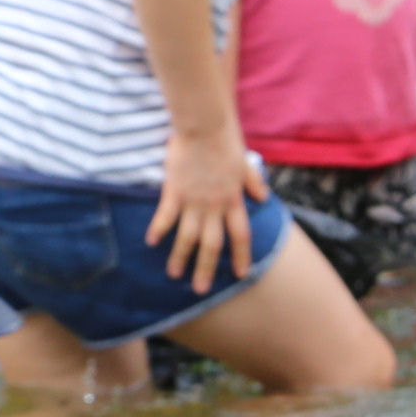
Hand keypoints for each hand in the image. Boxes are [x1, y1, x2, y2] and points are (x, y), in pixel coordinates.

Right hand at [150, 122, 268, 293]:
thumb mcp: (246, 163)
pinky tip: (151, 243)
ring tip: (174, 275)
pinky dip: (158, 230)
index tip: (240, 274)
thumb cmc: (226, 140)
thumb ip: (253, 182)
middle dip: (206, 269)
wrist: (206, 126)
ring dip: (181, 257)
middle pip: (212, 245)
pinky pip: (166, 216)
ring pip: (188, 237)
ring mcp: (194, 200)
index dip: (240, 256)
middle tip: (200, 290)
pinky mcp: (174, 191)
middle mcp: (215, 206)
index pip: (240, 236)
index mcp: (234, 200)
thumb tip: (264, 197)